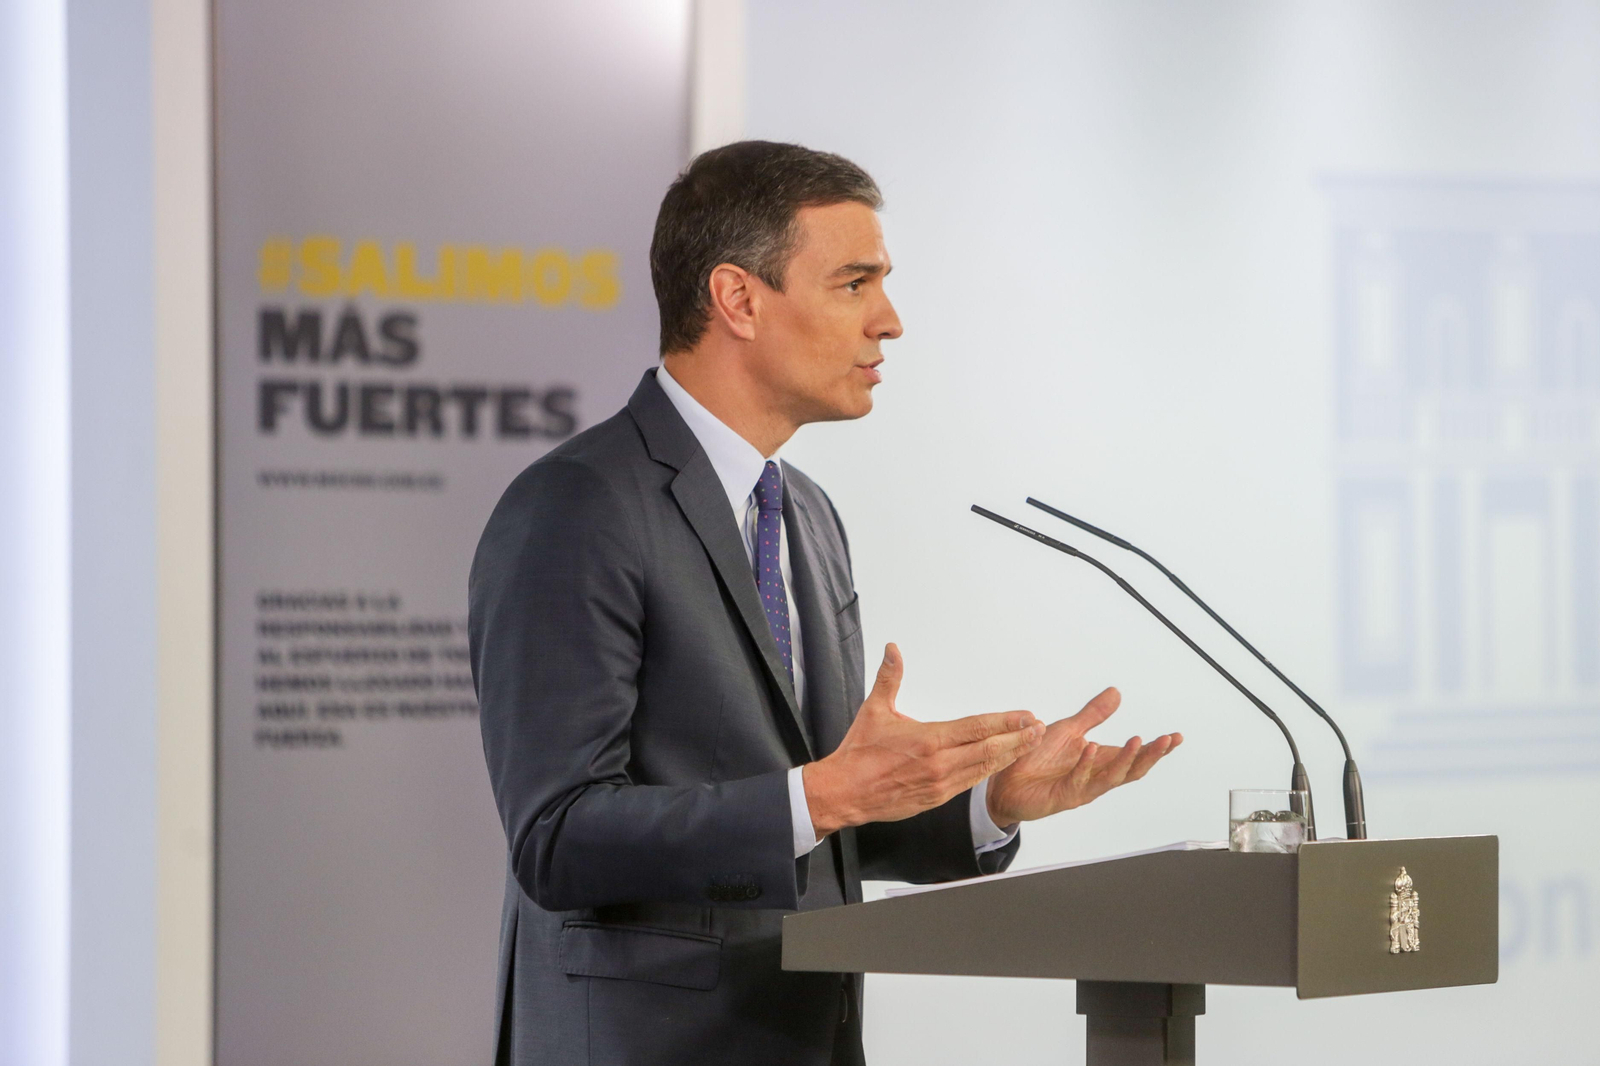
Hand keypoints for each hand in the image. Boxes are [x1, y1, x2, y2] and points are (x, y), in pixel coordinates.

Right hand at [803, 644, 1044, 837]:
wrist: (844, 793)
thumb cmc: (858, 754)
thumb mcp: (874, 710)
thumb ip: (889, 678)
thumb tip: (893, 650)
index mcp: (928, 740)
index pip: (976, 728)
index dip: (1005, 722)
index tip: (1026, 716)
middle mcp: (939, 764)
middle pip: (989, 751)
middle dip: (1017, 739)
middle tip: (1038, 729)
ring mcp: (940, 785)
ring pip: (983, 769)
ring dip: (1008, 757)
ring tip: (1028, 745)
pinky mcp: (936, 800)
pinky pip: (969, 784)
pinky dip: (987, 772)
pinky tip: (999, 765)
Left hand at [985, 687, 1181, 825]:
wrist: (1006, 781)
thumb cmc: (1037, 758)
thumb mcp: (1069, 729)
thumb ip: (1094, 714)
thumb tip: (1116, 693)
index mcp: (1100, 760)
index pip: (1134, 755)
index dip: (1156, 748)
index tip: (1176, 737)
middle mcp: (1095, 776)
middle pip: (1132, 769)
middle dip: (1151, 755)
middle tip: (1168, 740)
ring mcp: (1082, 788)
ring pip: (1112, 777)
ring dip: (1126, 759)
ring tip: (1138, 741)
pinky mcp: (1064, 796)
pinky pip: (1079, 780)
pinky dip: (1087, 764)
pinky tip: (1093, 748)